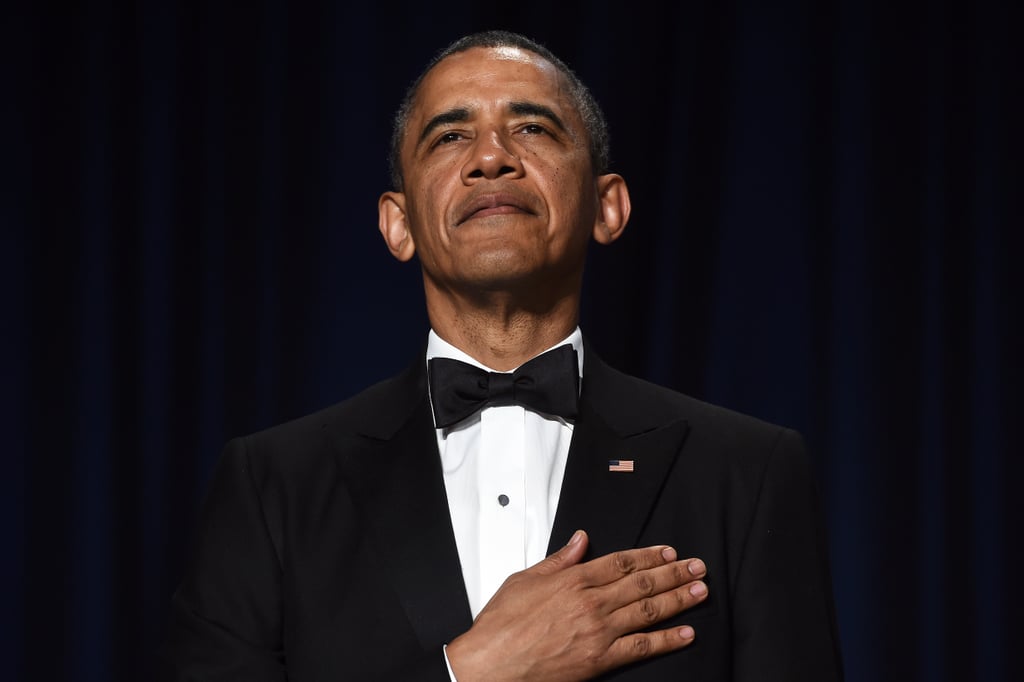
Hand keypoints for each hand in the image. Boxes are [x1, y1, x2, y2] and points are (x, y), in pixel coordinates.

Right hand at [445, 530, 707, 681]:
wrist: (491, 665)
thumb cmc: (501, 625)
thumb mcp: (524, 580)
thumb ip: (558, 560)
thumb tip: (579, 541)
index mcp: (572, 580)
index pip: (620, 562)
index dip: (648, 556)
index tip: (668, 552)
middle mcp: (591, 603)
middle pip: (641, 583)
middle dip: (673, 573)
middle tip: (698, 567)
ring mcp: (598, 632)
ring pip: (648, 611)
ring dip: (678, 599)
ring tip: (700, 590)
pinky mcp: (600, 659)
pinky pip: (641, 647)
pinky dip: (667, 639)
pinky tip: (686, 633)